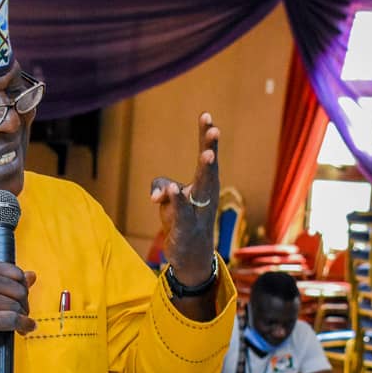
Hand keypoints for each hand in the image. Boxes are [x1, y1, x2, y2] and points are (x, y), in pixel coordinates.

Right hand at [0, 262, 36, 369]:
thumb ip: (3, 281)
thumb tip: (32, 275)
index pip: (15, 272)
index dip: (23, 287)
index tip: (20, 299)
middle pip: (18, 289)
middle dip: (24, 304)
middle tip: (21, 315)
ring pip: (16, 306)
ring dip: (22, 317)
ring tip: (19, 325)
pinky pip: (13, 320)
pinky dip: (23, 326)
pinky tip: (24, 329)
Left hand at [151, 113, 219, 284]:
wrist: (193, 257)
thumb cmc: (183, 219)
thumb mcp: (169, 198)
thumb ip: (160, 186)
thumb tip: (157, 194)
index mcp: (204, 184)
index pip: (204, 155)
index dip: (205, 136)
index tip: (206, 115)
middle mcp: (206, 195)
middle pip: (208, 168)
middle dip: (210, 148)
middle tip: (214, 130)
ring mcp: (198, 211)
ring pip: (201, 188)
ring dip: (205, 170)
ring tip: (207, 154)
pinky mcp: (185, 227)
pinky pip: (181, 211)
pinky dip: (177, 200)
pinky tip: (173, 189)